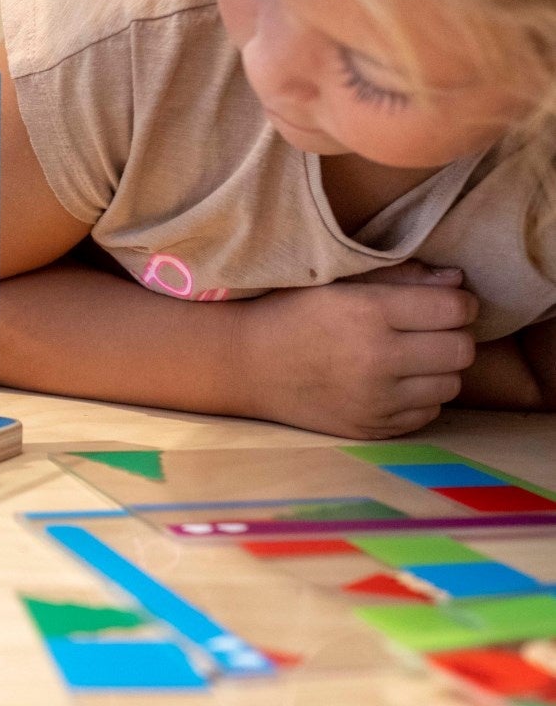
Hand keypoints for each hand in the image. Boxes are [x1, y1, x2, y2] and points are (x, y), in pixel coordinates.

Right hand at [235, 261, 477, 438]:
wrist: (245, 364)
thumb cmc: (290, 312)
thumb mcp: (337, 281)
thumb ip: (399, 277)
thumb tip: (457, 281)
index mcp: (368, 313)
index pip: (455, 309)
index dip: (459, 302)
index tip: (443, 301)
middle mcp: (377, 359)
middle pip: (462, 350)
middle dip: (453, 335)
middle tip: (429, 329)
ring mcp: (376, 401)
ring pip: (451, 385)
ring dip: (438, 369)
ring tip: (410, 357)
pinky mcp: (371, 429)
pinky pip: (426, 414)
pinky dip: (418, 397)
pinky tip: (392, 382)